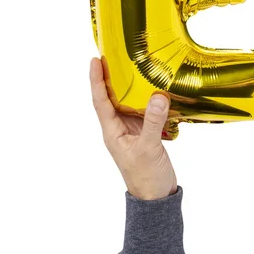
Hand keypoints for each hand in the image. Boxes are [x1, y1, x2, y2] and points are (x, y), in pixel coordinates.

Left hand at [89, 57, 176, 199]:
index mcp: (112, 132)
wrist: (156, 199)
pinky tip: (156, 90)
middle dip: (110, 77)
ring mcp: (132, 132)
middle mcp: (119, 129)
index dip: (96, 80)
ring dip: (130, 87)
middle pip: (111, 98)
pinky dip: (148, 100)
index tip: (95, 60)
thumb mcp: (149, 148)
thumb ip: (153, 122)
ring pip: (128, 104)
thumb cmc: (147, 178)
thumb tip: (158, 96)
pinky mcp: (145, 134)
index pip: (100, 101)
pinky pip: (144, 112)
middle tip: (113, 55)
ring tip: (133, 66)